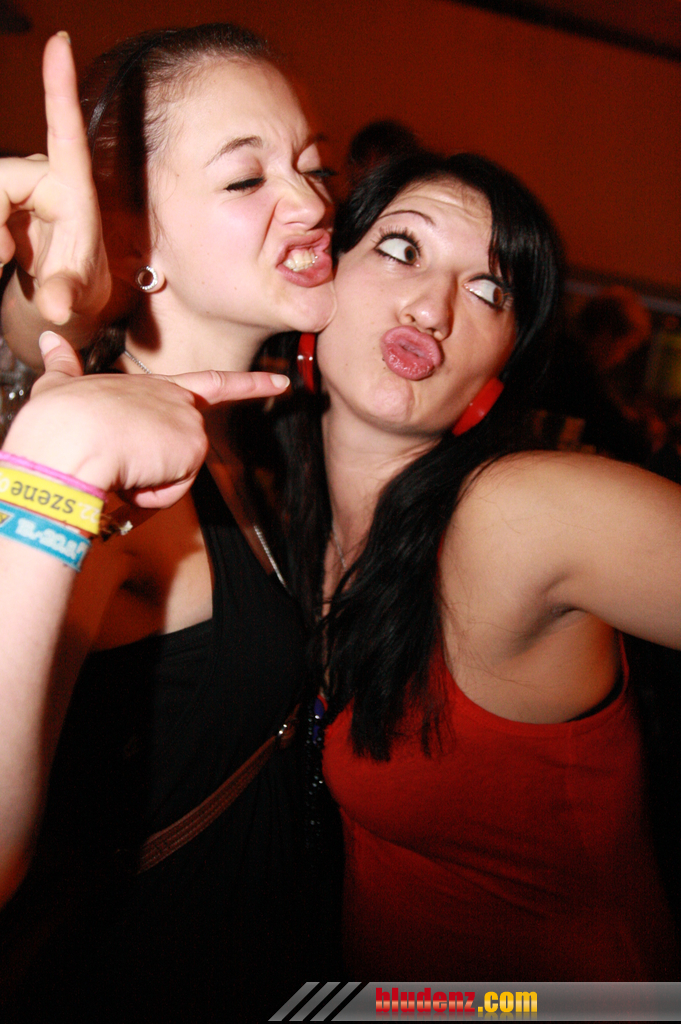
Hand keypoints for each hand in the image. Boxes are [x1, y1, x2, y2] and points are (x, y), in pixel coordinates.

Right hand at [0, 33, 109, 325]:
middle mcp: (47, 179)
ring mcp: (22, 185)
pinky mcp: (4, 195)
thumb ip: (65, 298)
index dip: (59, 88)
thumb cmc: (80, 294)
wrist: (64, 304)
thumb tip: (56, 310)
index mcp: (75, 195)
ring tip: (1, 262)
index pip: (66, 134)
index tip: (60, 43)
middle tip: (1, 260)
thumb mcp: (76, 298)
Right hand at [3, 332, 289, 506]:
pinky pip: (175, 489)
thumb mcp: (58, 388)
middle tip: (119, 468)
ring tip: (116, 466)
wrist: (65, 439)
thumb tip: (48, 339)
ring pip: (175, 477)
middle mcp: (177, 400)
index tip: (281, 383)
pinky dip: (150, 494)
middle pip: (182, 457)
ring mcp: (188, 422)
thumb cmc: (55, 420)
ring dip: (146, 484)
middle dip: (155, 477)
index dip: (248, 385)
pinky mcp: (193, 446)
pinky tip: (129, 476)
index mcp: (151, 388)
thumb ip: (63, 367)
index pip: (211, 384)